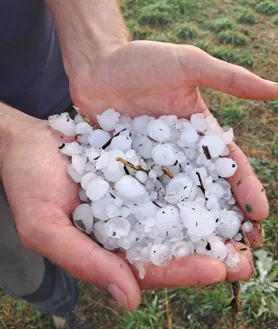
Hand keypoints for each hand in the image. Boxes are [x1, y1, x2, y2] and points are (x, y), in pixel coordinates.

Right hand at [0, 105, 254, 310]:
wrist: (26, 142)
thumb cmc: (27, 184)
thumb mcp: (46, 228)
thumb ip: (86, 262)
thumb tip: (130, 300)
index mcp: (108, 245)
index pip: (150, 266)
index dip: (184, 270)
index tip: (217, 270)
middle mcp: (127, 222)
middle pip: (173, 242)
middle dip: (209, 250)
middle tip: (246, 257)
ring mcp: (135, 193)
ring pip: (177, 210)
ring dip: (210, 216)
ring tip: (245, 222)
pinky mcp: (139, 166)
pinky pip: (170, 174)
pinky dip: (194, 180)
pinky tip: (217, 180)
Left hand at [69, 41, 277, 281]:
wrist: (98, 67)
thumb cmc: (142, 62)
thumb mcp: (188, 65)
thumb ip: (229, 79)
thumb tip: (276, 90)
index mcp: (198, 134)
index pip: (229, 165)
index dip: (246, 189)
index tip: (260, 215)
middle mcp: (178, 155)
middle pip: (206, 192)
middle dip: (223, 220)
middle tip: (239, 253)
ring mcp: (152, 165)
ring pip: (176, 202)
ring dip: (191, 228)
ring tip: (204, 257)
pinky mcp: (126, 170)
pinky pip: (140, 197)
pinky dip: (151, 217)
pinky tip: (158, 241)